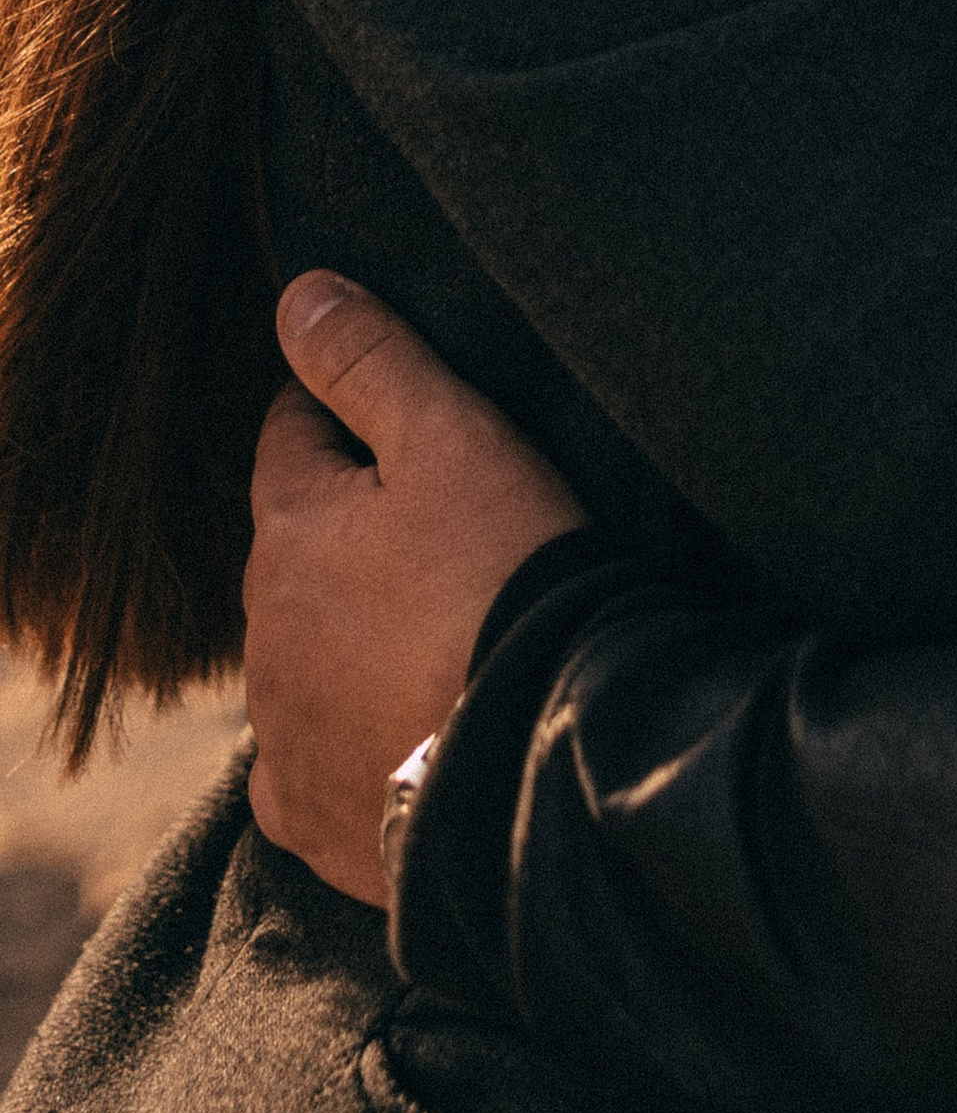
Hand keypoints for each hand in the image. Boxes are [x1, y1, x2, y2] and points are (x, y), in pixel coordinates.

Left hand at [243, 272, 584, 905]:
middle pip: (295, 552)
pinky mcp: (315, 818)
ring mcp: (282, 734)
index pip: (292, 436)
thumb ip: (370, 358)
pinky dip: (349, 739)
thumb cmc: (501, 580)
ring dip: (349, 636)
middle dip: (347, 533)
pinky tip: (403, 731)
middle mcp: (262, 634)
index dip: (344, 414)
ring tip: (437, 634)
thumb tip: (297, 295)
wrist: (539, 762)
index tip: (403, 420)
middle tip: (441, 530)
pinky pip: (313, 763)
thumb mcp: (450, 436)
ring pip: (301, 655)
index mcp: (288, 531)